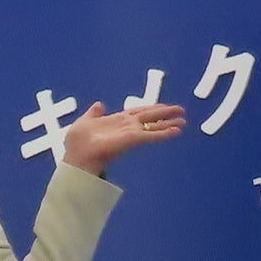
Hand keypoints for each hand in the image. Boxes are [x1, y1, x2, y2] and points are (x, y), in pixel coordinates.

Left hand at [63, 99, 185, 175]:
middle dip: (165, 113)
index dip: (151, 109)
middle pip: (150, 117)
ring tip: (183, 122)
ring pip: (154, 126)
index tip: (164, 106)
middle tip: (181, 111)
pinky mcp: (133, 139)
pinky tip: (176, 131)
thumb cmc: (78, 143)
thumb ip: (94, 113)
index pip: (138, 112)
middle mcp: (127, 126)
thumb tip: (100, 104)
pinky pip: (151, 135)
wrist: (77, 157)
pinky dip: (165, 133)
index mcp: (117, 121)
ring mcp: (131, 133)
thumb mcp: (85, 121)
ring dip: (169, 123)